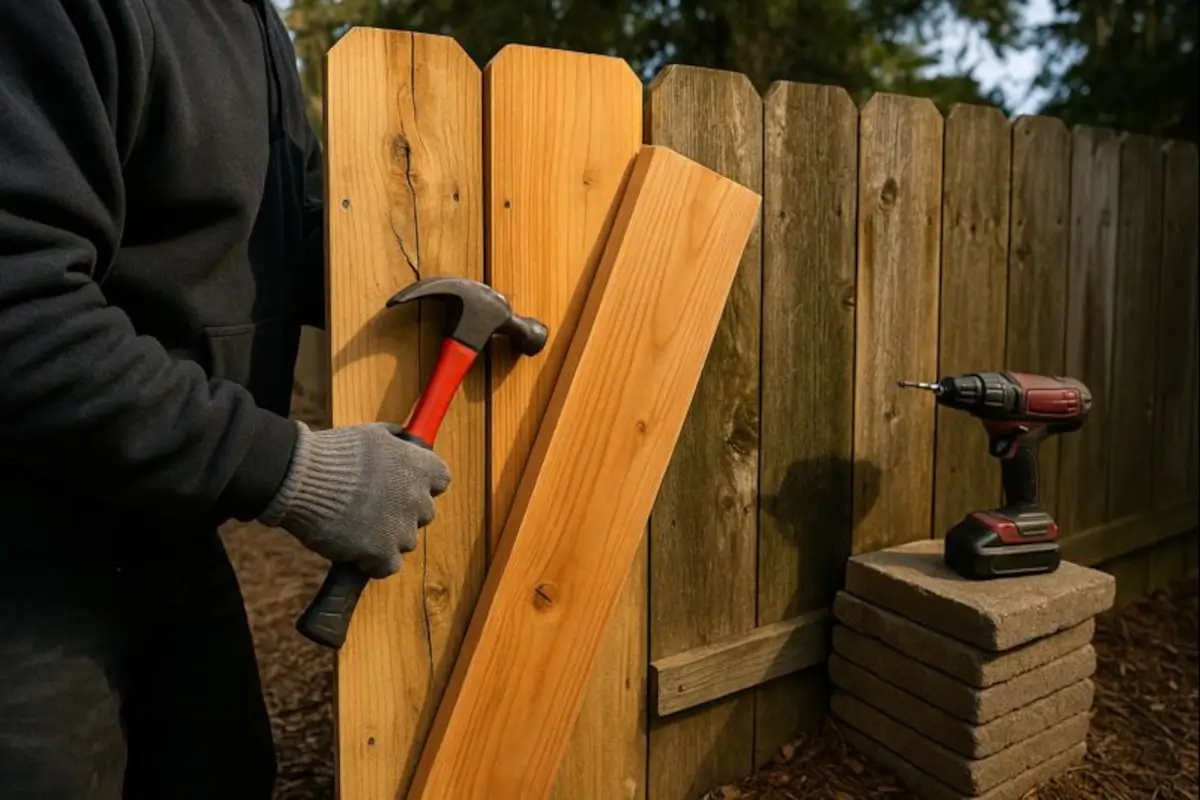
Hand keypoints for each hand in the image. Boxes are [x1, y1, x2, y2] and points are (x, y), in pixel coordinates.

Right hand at [257, 421, 450, 577]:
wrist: (301, 479)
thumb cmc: (334, 453)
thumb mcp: (372, 433)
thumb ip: (395, 440)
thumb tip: (403, 438)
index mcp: (419, 467)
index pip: (441, 480)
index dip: (423, 484)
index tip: (405, 485)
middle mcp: (417, 498)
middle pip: (424, 514)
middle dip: (403, 512)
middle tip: (374, 507)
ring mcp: (401, 529)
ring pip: (405, 541)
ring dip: (387, 537)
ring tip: (357, 526)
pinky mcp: (382, 554)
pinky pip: (388, 566)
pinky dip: (374, 562)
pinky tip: (355, 549)